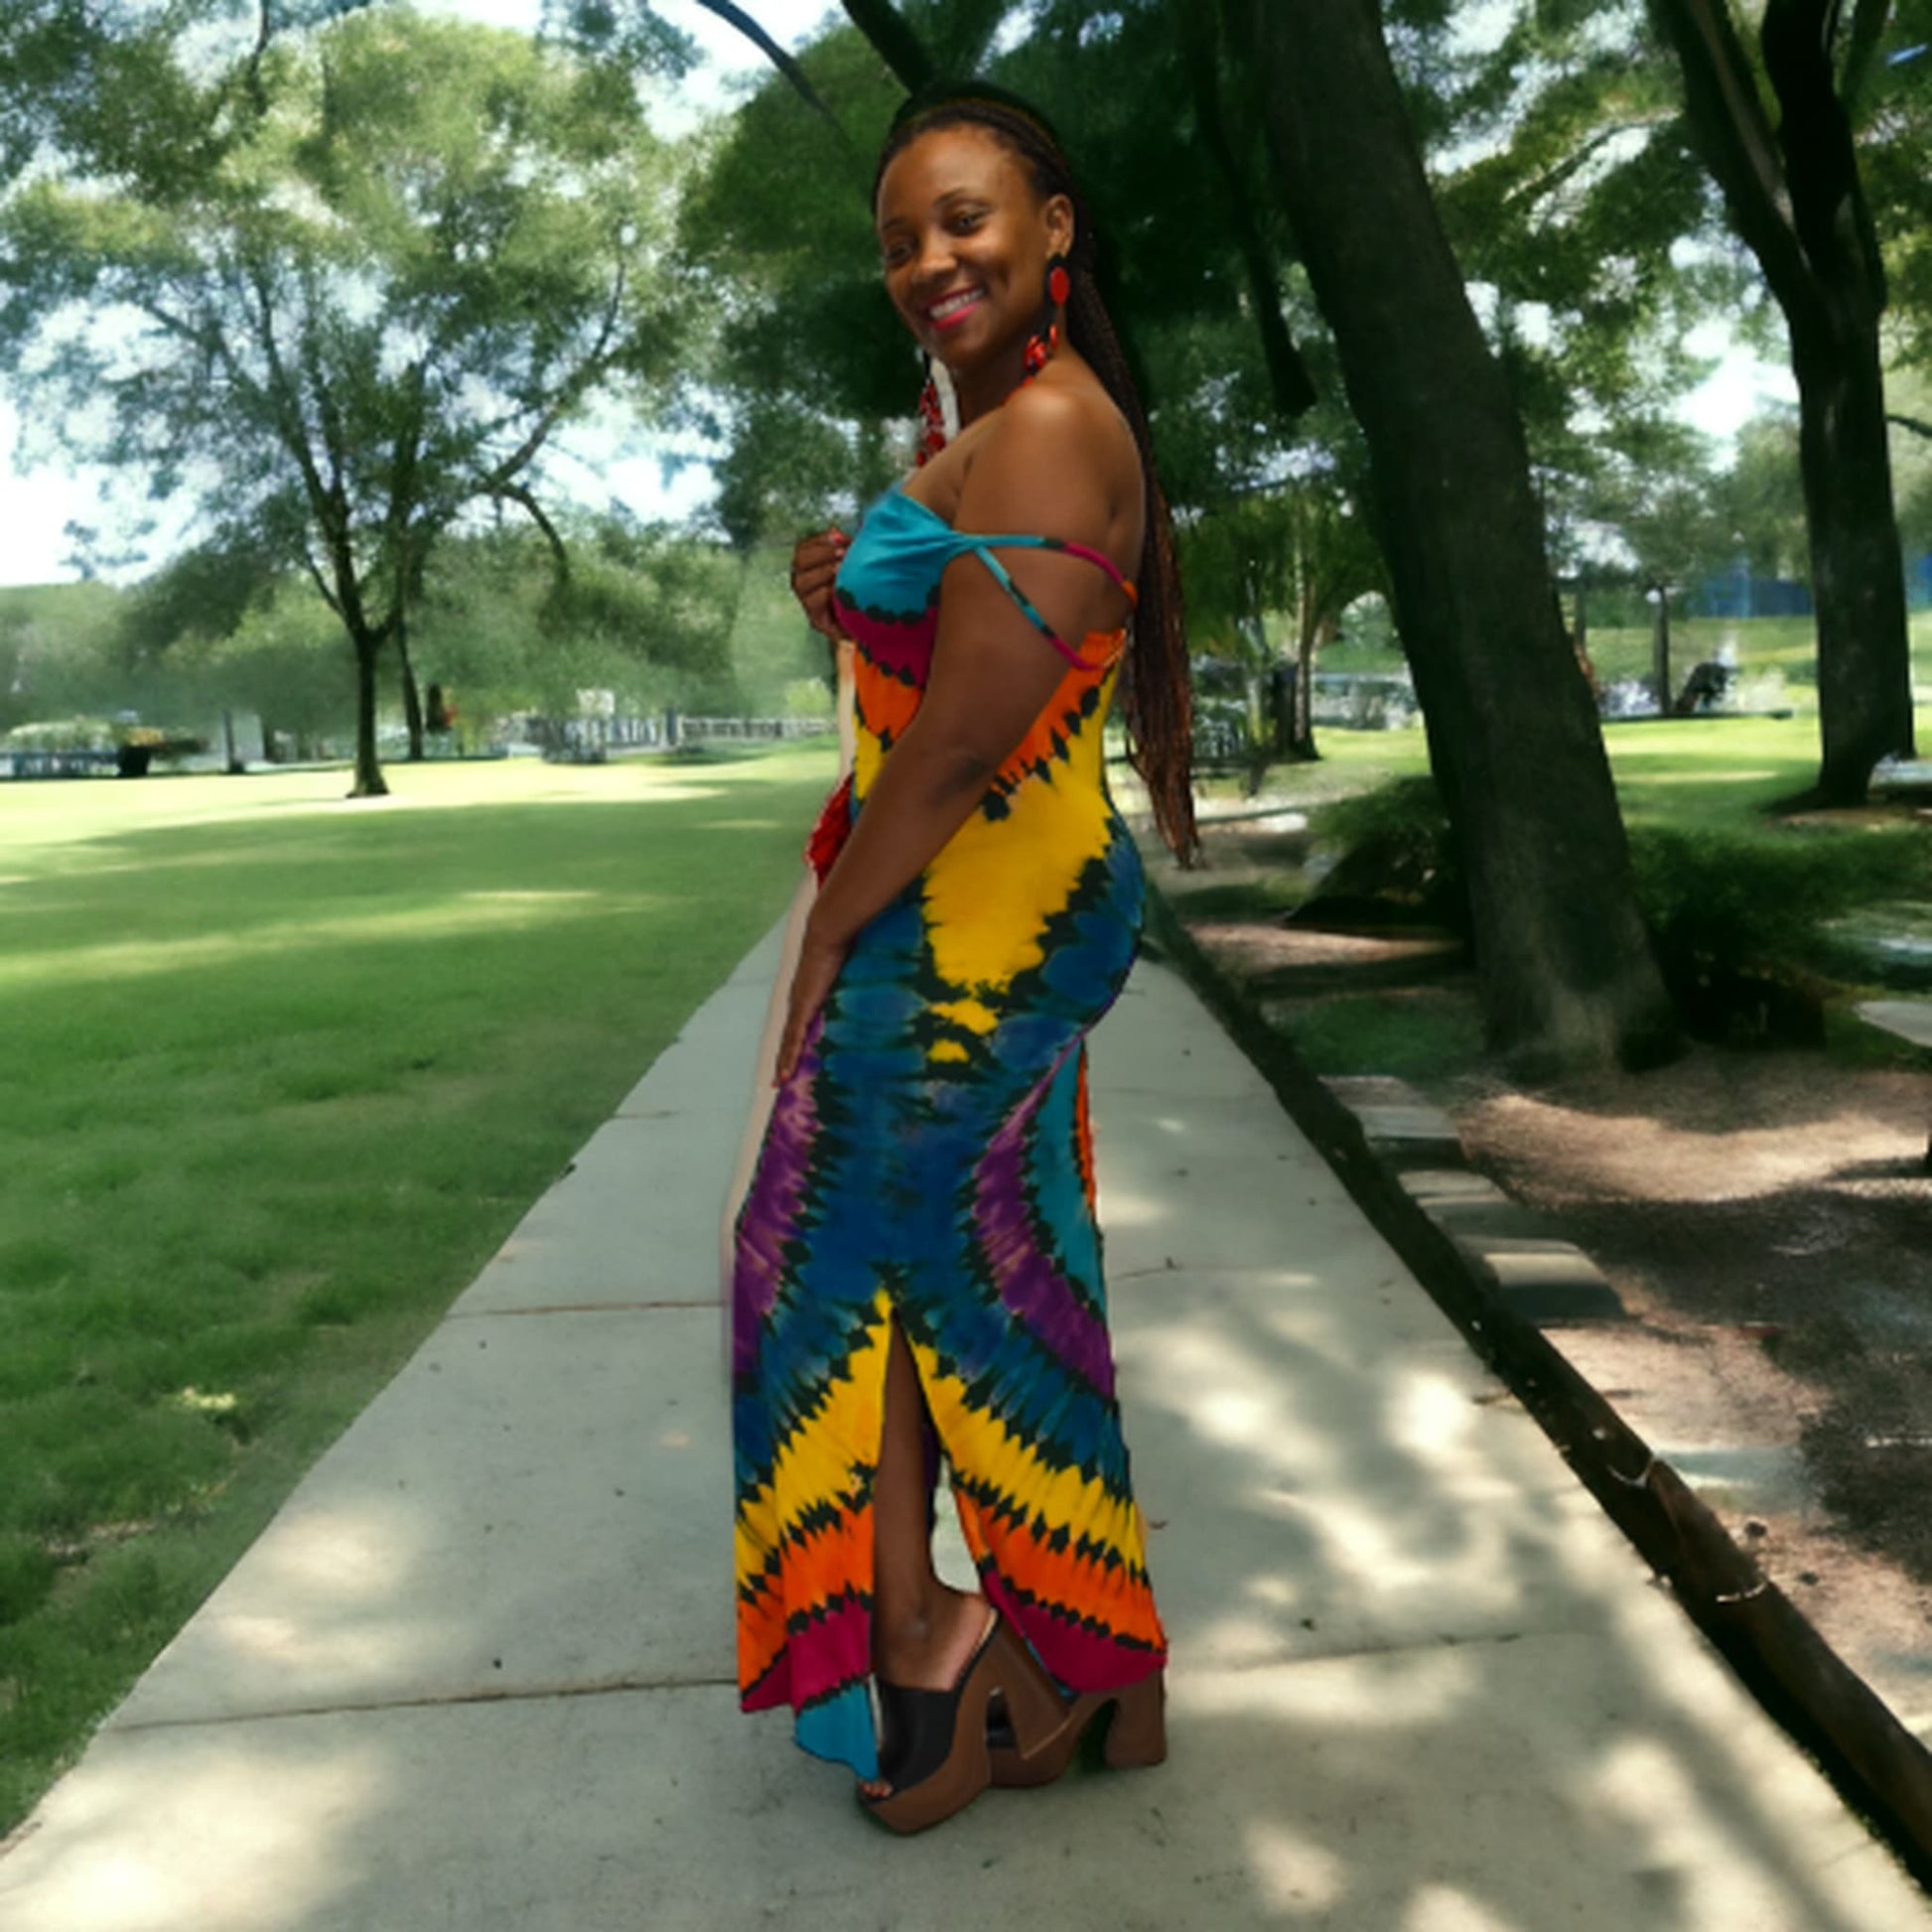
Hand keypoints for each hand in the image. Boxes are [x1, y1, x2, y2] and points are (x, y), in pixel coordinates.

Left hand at [775, 927, 846, 1086]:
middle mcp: (798, 1003)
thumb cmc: (841, 945)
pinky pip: (794, 1039)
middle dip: (784, 1059)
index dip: (795, 1043)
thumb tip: (876, 979)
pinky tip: (785, 1073)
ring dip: (784, 1063)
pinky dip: (789, 1057)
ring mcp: (798, 1007)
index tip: (793, 1058)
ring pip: (788, 1043)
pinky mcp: (802, 1009)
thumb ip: (857, 979)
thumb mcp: (850, 969)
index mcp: (808, 995)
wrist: (828, 933)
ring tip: (779, 1083)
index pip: (799, 1024)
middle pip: (789, 1038)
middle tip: (779, 1080)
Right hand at [789, 527, 850, 643]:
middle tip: (843, 553)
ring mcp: (807, 603)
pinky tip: (840, 588)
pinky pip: (813, 602)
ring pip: (802, 582)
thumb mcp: (854, 567)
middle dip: (822, 554)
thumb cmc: (861, 592)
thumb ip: (844, 549)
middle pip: (799, 562)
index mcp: (809, 568)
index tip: (840, 536)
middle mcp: (802, 583)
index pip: (803, 548)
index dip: (820, 540)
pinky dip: (826, 592)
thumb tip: (836, 531)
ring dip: (823, 571)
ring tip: (843, 569)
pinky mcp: (816, 620)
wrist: (871, 626)